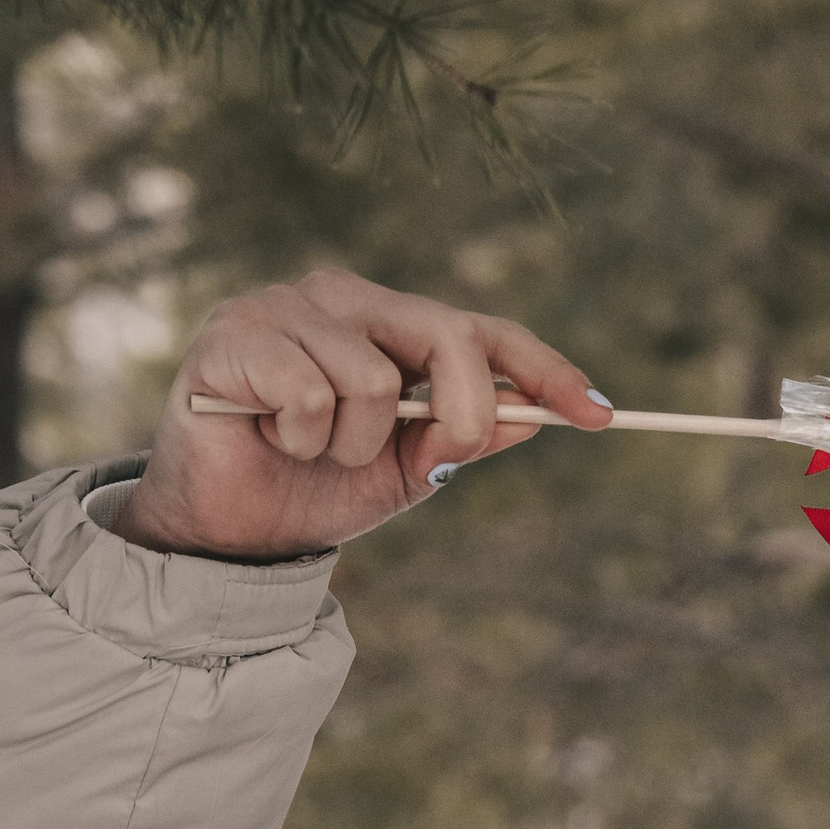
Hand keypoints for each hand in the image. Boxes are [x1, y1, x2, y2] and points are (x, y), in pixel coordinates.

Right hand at [115, 267, 613, 561]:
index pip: (481, 330)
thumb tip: (533, 416)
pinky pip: (311, 391)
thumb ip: (463, 440)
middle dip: (456, 415)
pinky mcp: (234, 333)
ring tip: (311, 449)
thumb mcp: (407, 472)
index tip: (601, 416)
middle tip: (423, 460)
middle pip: (446, 337)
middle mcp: (342, 296)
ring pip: (374, 379)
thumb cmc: (315, 489)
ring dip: (353, 445)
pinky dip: (303, 437)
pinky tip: (272, 437)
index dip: (544, 370)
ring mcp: (284, 306)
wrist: (227, 532)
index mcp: (389, 321)